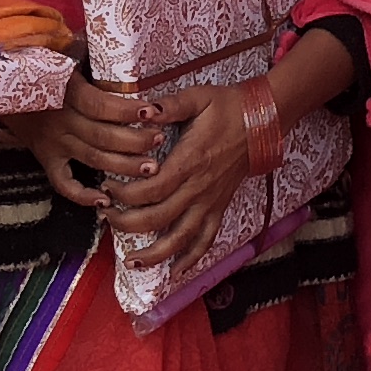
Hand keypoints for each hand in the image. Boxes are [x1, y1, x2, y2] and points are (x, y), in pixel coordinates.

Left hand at [82, 26, 356, 265]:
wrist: (263, 120)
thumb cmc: (228, 107)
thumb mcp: (197, 97)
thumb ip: (169, 105)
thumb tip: (142, 109)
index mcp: (189, 162)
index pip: (150, 189)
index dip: (124, 195)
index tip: (107, 190)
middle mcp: (198, 188)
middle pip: (158, 219)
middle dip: (127, 224)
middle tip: (107, 219)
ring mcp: (210, 202)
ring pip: (181, 239)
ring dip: (155, 255)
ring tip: (132, 263)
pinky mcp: (219, 208)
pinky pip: (206, 240)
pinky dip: (192, 259)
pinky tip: (176, 272)